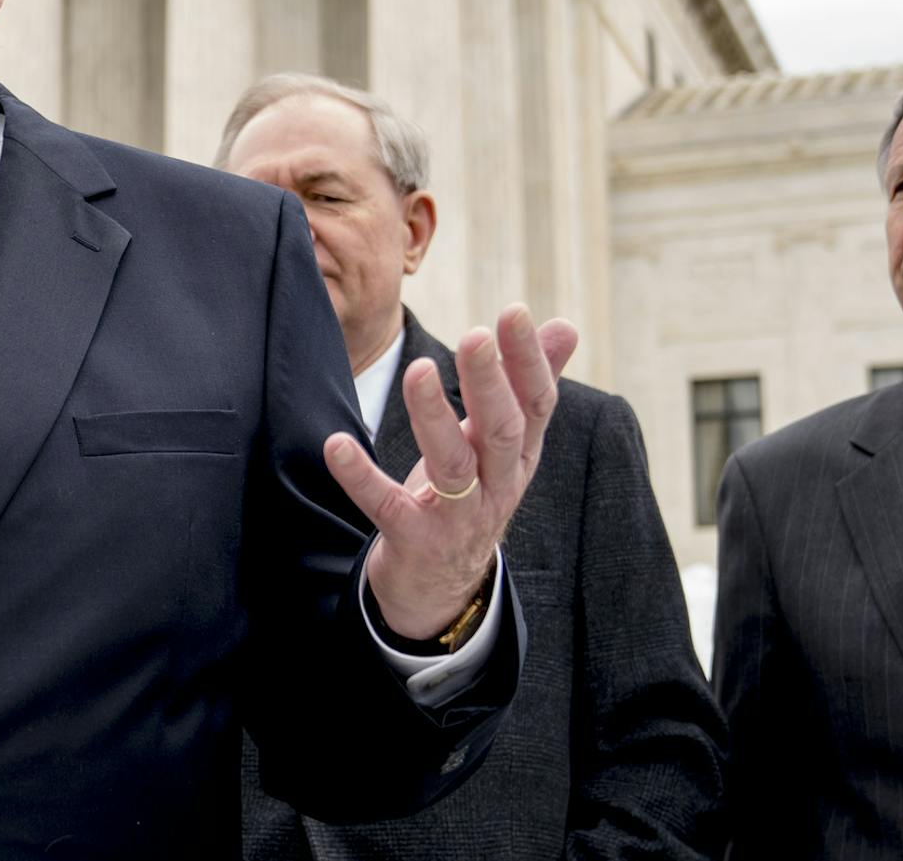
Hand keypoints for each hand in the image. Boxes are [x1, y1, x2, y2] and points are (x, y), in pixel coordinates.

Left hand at [324, 305, 576, 640]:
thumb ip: (530, 384)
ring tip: (417, 371)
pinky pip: (387, 506)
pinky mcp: (413, 540)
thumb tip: (566, 326)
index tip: (514, 312)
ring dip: (434, 417)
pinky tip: (336, 445)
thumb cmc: (472, 494)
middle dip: (491, 383)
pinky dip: (362, 476)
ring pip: (453, 466)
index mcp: (519, 456)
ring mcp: (457, 518)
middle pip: (504, 432)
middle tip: (476, 335)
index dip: (529, 360)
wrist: (442, 590)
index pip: (536, 404)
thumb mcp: (504, 444)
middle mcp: (497, 485)